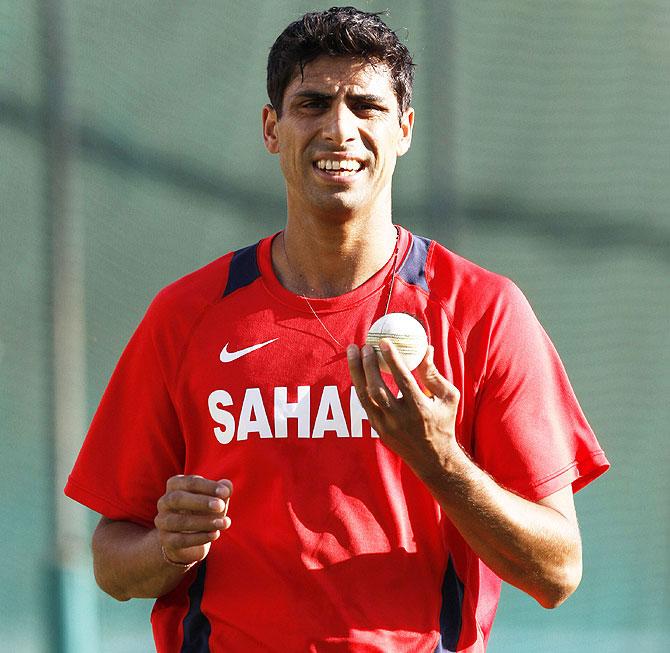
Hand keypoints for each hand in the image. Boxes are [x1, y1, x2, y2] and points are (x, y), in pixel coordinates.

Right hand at [154, 475, 231, 565]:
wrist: (191, 538)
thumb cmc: (204, 511)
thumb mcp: (216, 500)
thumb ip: (222, 492)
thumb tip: (228, 485)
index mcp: (175, 485)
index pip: (190, 482)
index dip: (208, 486)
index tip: (225, 492)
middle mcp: (164, 502)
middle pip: (178, 499)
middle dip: (201, 502)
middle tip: (221, 506)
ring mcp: (162, 522)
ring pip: (180, 521)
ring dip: (204, 522)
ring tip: (224, 523)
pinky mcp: (166, 541)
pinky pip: (180, 540)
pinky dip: (200, 537)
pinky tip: (215, 534)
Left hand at [347, 339, 460, 477]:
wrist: (433, 458)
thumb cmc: (443, 421)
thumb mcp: (448, 397)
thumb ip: (433, 373)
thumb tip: (426, 348)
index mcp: (420, 408)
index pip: (403, 380)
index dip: (392, 359)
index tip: (384, 341)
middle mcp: (400, 419)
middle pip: (377, 390)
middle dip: (368, 365)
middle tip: (364, 345)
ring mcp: (386, 426)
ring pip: (365, 397)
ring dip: (356, 372)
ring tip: (353, 352)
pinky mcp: (378, 429)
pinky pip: (364, 404)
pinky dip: (360, 385)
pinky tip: (357, 369)